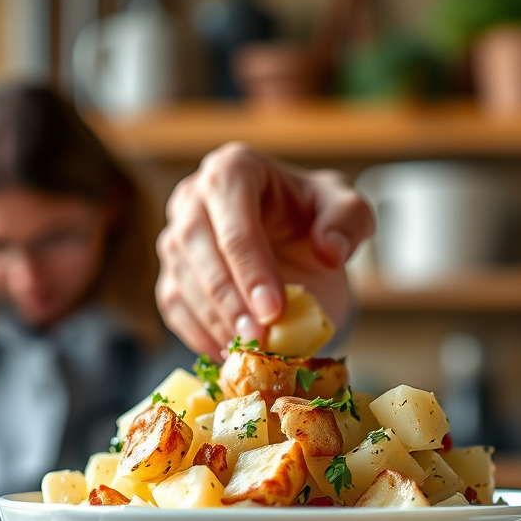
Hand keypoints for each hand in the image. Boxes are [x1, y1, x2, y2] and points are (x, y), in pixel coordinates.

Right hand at [155, 143, 374, 355]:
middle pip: (197, 247)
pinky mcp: (171, 273)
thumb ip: (348, 222)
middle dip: (228, 299)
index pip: (234, 219)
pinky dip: (198, 334)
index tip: (274, 310)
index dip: (251, 268)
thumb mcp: (349, 212)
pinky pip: (173, 306)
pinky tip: (229, 352)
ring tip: (247, 351)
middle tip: (258, 338)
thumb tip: (329, 249)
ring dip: (213, 321)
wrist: (296, 244)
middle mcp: (193, 196)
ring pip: (181, 279)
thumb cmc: (317, 220)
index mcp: (234, 168)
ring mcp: (176, 236)